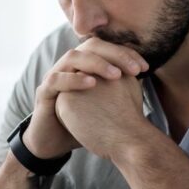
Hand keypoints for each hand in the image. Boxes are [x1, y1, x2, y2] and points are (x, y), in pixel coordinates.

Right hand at [23, 38, 147, 158]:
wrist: (56, 142)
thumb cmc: (83, 121)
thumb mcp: (104, 103)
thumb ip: (120, 87)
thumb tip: (145, 75)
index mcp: (84, 65)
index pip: (106, 47)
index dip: (125, 53)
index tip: (144, 67)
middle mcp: (69, 66)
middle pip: (90, 46)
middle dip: (114, 54)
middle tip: (134, 69)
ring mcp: (54, 76)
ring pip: (73, 57)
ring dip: (96, 63)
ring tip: (116, 75)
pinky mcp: (43, 93)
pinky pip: (56, 79)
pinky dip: (74, 79)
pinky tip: (91, 84)